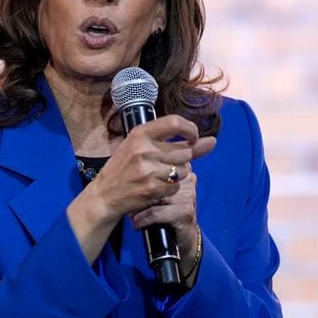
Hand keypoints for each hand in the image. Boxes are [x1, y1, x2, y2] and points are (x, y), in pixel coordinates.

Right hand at [87, 115, 214, 223]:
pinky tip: (157, 187)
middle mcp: (144, 150)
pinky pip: (176, 186)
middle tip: (167, 164)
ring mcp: (149, 170)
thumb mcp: (141, 147)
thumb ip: (177, 142)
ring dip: (177, 174)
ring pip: (183, 170)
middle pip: (184, 151)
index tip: (194, 137)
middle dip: (182, 159)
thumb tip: (212, 141)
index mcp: (139, 134)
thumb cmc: (124, 167)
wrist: (105, 195)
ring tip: (159, 175)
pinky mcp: (152, 189)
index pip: (175, 123)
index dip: (191, 129)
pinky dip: (171, 188)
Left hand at [131, 165, 199, 277]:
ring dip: (138, 208)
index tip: (130, 188)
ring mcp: (188, 195)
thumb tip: (124, 170)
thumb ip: (151, 177)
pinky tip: (137, 224)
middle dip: (139, 194)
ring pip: (154, 197)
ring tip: (132, 215)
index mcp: (182, 169)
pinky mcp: (185, 211)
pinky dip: (143, 220)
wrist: (183, 237)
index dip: (142, 177)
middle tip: (129, 204)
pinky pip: (156, 213)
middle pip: (155, 181)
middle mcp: (188, 179)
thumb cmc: (167, 211)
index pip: (159, 164)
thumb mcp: (161, 191)